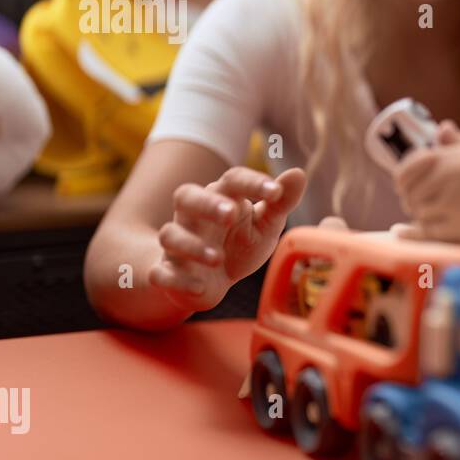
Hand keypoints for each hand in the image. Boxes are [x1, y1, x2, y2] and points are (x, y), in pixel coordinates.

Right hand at [148, 166, 306, 312]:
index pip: (232, 180)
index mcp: (222, 199)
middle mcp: (194, 217)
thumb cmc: (238, 246)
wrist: (209, 282)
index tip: (275, 191)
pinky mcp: (168, 272)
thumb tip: (298, 173)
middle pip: (186, 196)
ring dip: (192, 245)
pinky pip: (161, 272)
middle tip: (230, 214)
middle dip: (207, 203)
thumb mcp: (265, 226)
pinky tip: (199, 286)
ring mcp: (177, 245)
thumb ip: (280, 203)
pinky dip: (176, 279)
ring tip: (218, 258)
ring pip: (169, 234)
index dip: (252, 182)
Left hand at [393, 122, 459, 249]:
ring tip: (426, 210)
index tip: (404, 181)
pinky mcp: (459, 229)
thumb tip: (441, 128)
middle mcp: (446, 181)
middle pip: (409, 191)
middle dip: (408, 195)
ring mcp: (452, 206)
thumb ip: (459, 140)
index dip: (402, 175)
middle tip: (413, 198)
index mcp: (448, 159)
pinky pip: (428, 231)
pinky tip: (413, 229)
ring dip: (418, 212)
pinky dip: (418, 231)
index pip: (408, 166)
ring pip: (417, 212)